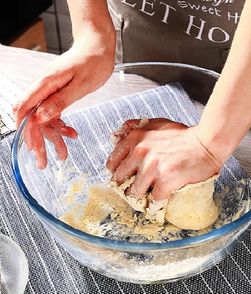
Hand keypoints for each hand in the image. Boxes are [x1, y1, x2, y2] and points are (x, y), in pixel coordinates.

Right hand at [13, 33, 114, 167]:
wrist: (98, 47)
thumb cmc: (92, 62)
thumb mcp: (80, 85)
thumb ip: (60, 101)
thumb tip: (41, 116)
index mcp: (45, 84)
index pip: (26, 111)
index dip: (27, 132)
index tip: (34, 151)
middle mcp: (43, 88)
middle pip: (33, 119)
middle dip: (38, 141)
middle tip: (45, 162)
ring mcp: (50, 91)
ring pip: (44, 119)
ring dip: (52, 137)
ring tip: (63, 154)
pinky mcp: (57, 94)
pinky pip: (54, 114)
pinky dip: (61, 126)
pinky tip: (71, 133)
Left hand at [107, 118, 220, 199]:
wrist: (206, 143)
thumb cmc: (182, 135)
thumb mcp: (154, 123)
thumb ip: (133, 128)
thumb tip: (114, 137)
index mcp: (135, 138)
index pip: (112, 162)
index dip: (116, 172)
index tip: (122, 178)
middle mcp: (140, 152)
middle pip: (120, 178)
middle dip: (125, 185)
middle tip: (133, 189)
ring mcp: (152, 167)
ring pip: (134, 192)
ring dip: (139, 197)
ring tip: (145, 197)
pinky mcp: (165, 180)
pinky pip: (153, 200)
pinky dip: (155, 204)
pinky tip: (158, 202)